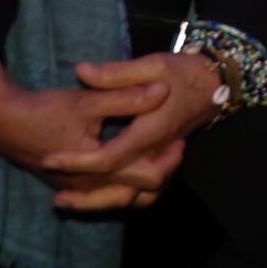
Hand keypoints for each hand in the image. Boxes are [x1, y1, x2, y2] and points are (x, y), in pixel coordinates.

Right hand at [0, 61, 185, 211]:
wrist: (1, 122)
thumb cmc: (43, 111)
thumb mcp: (87, 100)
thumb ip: (126, 97)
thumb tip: (162, 90)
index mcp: (100, 168)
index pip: (150, 177)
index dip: (170, 159)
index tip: (180, 137)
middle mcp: (91, 187)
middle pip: (142, 194)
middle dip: (162, 173)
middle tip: (175, 146)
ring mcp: (79, 190)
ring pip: (125, 198)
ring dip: (145, 181)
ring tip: (158, 154)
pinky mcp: (71, 186)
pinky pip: (108, 194)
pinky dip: (126, 183)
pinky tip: (133, 161)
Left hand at [38, 53, 228, 211]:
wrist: (217, 83)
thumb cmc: (186, 71)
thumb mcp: (153, 64)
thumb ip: (117, 73)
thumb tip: (82, 71)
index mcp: (151, 131)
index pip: (110, 156)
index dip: (78, 161)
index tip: (49, 159)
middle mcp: (157, 152)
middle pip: (122, 189)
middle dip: (87, 197)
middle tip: (55, 197)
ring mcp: (162, 160)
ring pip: (135, 197)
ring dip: (102, 203)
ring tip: (69, 201)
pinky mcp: (162, 161)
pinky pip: (145, 191)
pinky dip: (122, 197)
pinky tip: (98, 192)